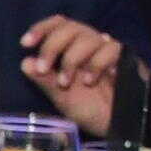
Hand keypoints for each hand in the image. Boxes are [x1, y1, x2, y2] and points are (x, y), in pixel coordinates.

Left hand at [19, 15, 125, 134]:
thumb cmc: (90, 110)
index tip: (25, 44)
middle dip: (52, 46)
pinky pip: (110, 48)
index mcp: (71, 51)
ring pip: (87, 37)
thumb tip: (25, 62)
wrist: (118, 125)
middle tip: (44, 69)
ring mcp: (107, 51)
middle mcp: (89, 47)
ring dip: (72, 59)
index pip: (58, 26)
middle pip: (70, 28)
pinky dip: (96, 64)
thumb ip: (45, 81)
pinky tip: (91, 81)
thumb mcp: (62, 98)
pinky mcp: (126, 58)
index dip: (42, 29)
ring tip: (67, 83)